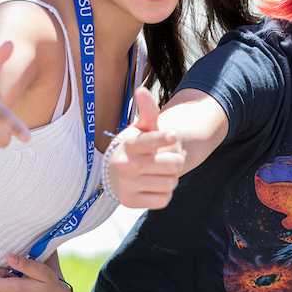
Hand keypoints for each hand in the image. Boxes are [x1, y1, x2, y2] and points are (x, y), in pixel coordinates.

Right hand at [106, 87, 186, 208]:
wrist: (116, 171)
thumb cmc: (136, 145)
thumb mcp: (142, 128)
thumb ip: (148, 111)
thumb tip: (142, 90)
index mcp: (130, 143)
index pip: (149, 141)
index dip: (163, 138)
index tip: (174, 136)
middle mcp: (125, 164)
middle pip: (172, 165)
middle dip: (176, 163)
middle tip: (167, 161)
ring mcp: (126, 184)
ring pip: (169, 184)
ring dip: (170, 180)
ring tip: (159, 174)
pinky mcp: (128, 202)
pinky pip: (163, 200)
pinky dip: (163, 195)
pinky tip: (153, 187)